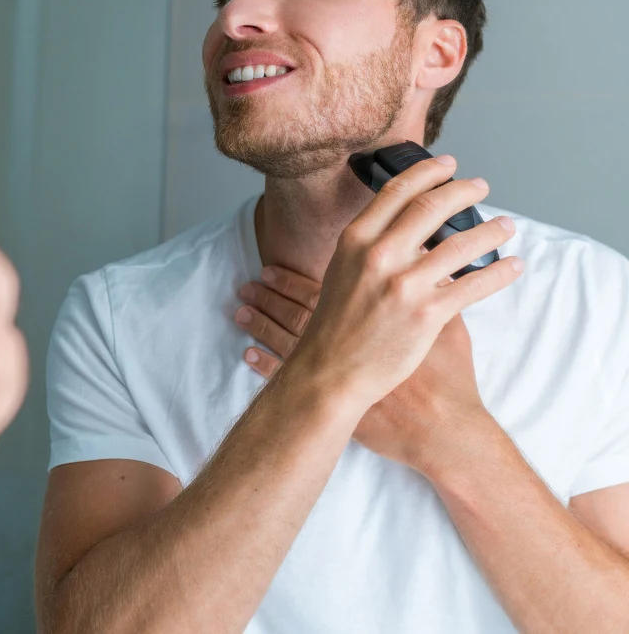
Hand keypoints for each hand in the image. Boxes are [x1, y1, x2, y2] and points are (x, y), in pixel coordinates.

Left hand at [237, 266, 492, 476]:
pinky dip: (266, 365)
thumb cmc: (450, 379)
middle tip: (244, 286)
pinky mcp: (332, 400)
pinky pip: (288, 381)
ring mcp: (335, 374)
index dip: (291, 282)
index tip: (267, 269)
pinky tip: (248, 355)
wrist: (445, 428)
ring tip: (239, 311)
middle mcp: (346, 342)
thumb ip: (437, 290)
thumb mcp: (448, 327)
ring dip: (261, 325)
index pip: (320, 294)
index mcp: (370, 318)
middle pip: (296, 314)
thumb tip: (432, 260)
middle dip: (269, 298)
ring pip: (287, 342)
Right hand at [274, 156, 520, 409]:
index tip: (447, 164)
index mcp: (355, 240)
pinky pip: (474, 285)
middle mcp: (379, 255)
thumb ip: (371, 246)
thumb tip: (409, 228)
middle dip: (463, 191)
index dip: (426, 172)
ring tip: (506, 226)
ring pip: (461, 243)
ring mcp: (404, 284)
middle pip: (432, 207)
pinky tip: (513, 266)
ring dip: (491, 231)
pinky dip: (499, 273)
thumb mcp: (342, 270)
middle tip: (480, 187)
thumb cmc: (337, 324)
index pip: (396, 191)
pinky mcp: (427, 313)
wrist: (331, 370)